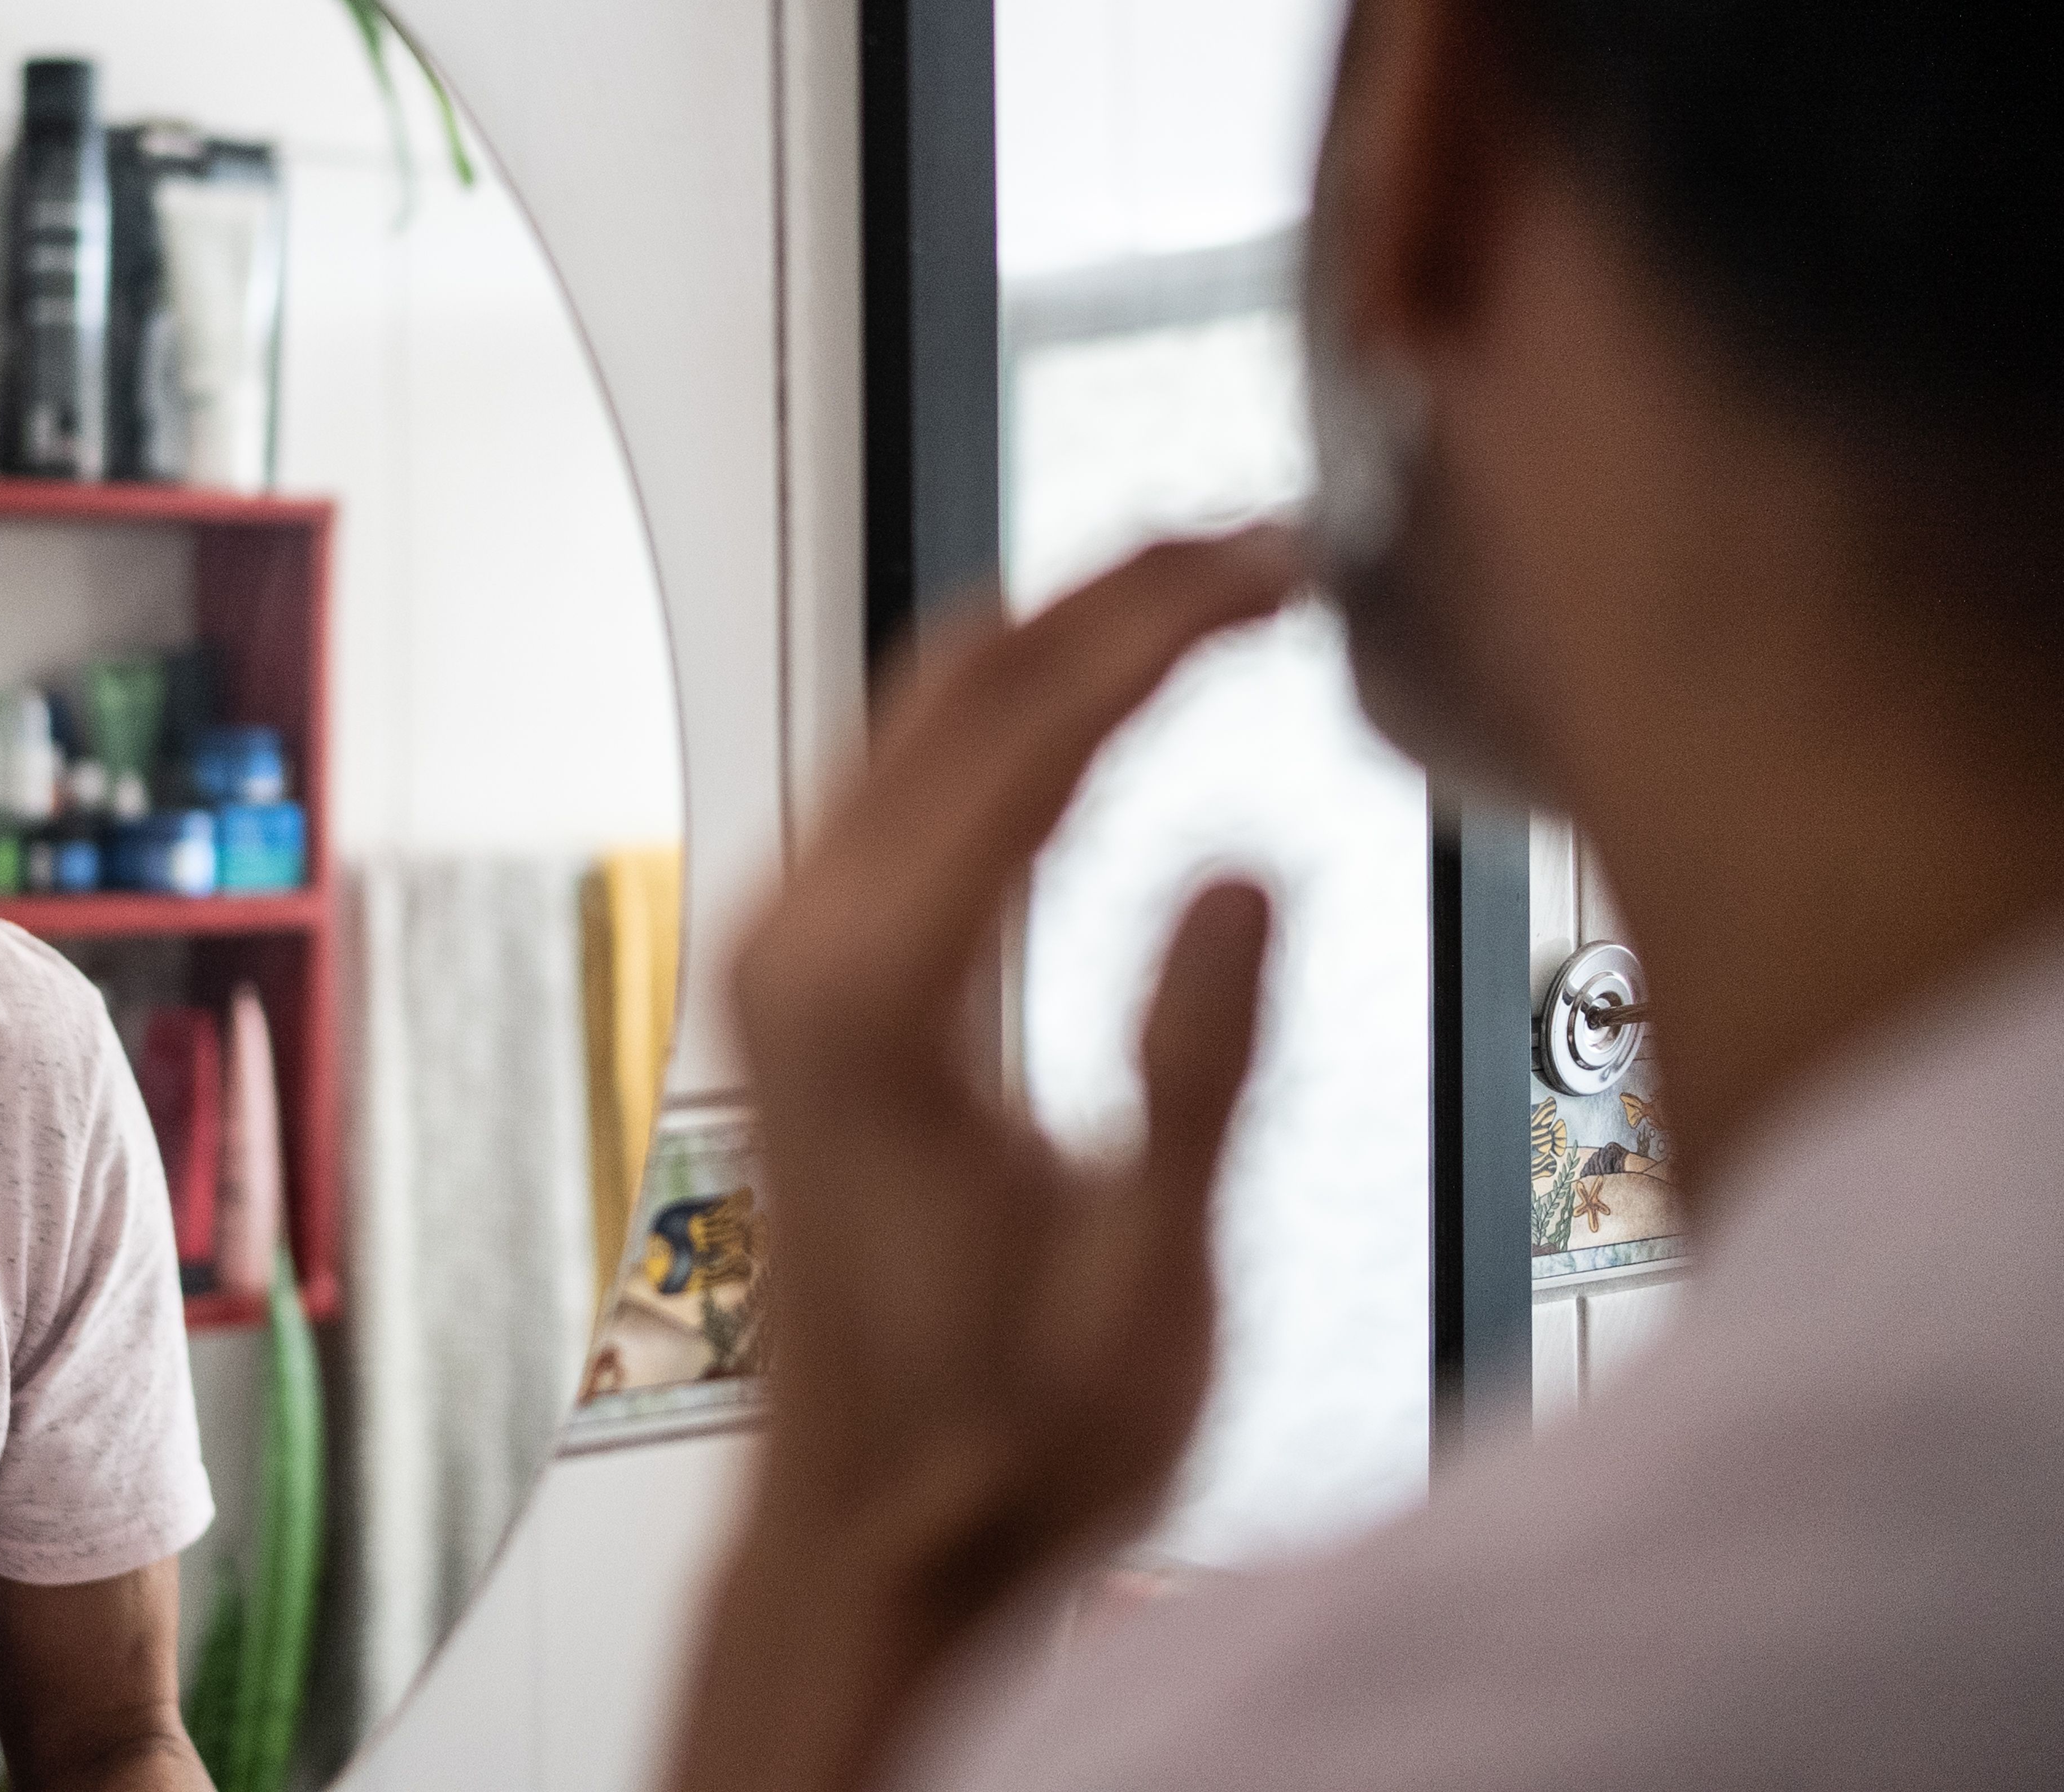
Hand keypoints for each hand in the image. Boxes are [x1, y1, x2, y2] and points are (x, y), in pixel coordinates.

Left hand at [670, 529, 1302, 1791]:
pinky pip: (901, 779)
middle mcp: (797, 944)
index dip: (1170, 618)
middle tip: (1270, 538)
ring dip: (1064, 631)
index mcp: (874, 996)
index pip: (1033, 729)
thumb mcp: (1149, 1283)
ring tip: (1214, 586)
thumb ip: (1195, 1067)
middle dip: (1120, 586)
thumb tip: (1245, 869)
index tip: (1282, 557)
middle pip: (963, 680)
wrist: (879, 1525)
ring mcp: (782, 953)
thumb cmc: (1009, 1432)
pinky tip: (1106, 698)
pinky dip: (1011, 707)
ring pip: (919, 711)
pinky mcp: (801, 978)